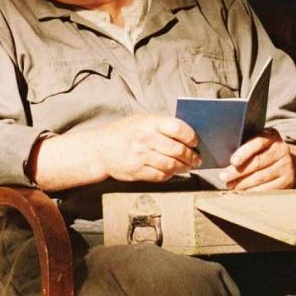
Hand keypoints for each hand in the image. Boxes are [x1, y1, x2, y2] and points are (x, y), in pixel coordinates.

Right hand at [80, 113, 199, 182]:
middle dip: (191, 156)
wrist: (99, 149)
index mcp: (149, 123)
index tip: (195, 141)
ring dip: (183, 167)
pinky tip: (172, 172)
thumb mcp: (140, 121)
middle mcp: (145, 139)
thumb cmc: (123, 133)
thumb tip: (186, 134)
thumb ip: (160, 125)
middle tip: (197, 159)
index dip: (190, 136)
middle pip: (177, 149)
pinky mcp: (137, 171)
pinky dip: (170, 175)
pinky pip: (160, 175)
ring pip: (171, 165)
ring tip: (188, 166)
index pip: (178, 128)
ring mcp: (141, 156)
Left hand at [224, 129, 295, 190]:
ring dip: (242, 183)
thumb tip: (219, 155)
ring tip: (230, 185)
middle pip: (258, 162)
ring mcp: (286, 166)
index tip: (233, 161)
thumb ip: (245, 146)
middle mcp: (282, 150)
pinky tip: (242, 192)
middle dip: (238, 171)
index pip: (258, 142)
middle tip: (223, 176)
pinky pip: (268, 188)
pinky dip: (253, 191)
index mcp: (272, 136)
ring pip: (261, 177)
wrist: (292, 160)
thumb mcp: (258, 142)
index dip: (245, 152)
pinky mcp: (288, 181)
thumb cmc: (264, 151)